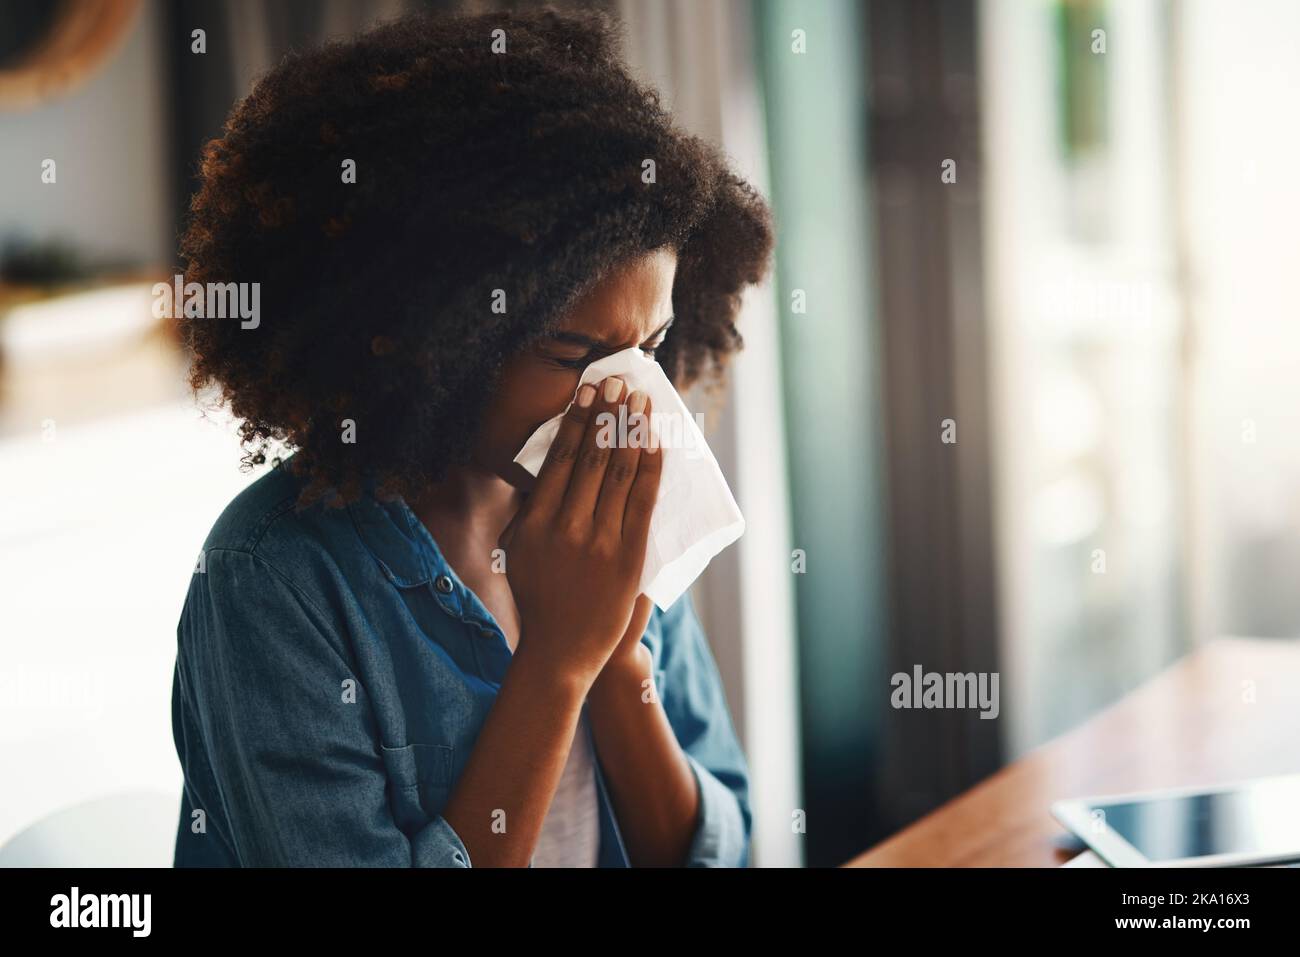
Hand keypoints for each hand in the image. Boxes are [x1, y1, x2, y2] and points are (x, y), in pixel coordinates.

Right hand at [498, 376, 661, 689]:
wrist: (561, 654)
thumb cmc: (539, 600)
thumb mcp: (519, 552)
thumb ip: (534, 513)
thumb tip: (549, 470)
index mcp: (535, 523)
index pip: (560, 460)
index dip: (578, 422)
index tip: (589, 393)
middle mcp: (566, 528)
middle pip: (591, 458)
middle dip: (608, 415)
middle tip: (619, 382)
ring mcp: (599, 542)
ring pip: (619, 474)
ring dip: (632, 432)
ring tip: (640, 402)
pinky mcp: (628, 557)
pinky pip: (643, 502)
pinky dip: (650, 468)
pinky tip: (656, 443)